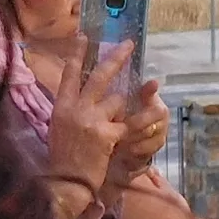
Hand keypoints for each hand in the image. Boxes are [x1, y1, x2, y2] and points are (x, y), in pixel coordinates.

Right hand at [41, 42, 138, 188]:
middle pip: (99, 77)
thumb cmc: (62, 156)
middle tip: (129, 45)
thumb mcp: (59, 127)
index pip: (69, 74)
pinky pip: (132, 122)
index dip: (77, 54)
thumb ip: (71, 108)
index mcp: (61, 106)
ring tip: (118, 119)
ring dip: (123, 107)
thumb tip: (84, 93)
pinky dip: (145, 119)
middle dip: (116, 58)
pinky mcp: (108, 135)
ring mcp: (93, 121)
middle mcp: (76, 109)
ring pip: (118, 100)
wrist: (66, 182)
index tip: (85, 37)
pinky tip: (158, 111)